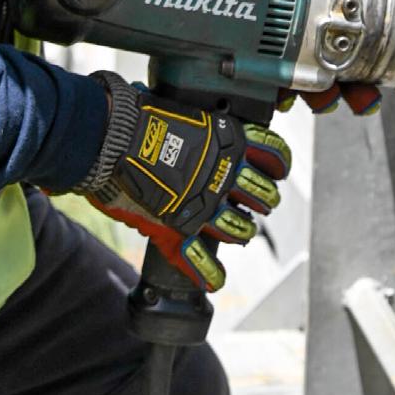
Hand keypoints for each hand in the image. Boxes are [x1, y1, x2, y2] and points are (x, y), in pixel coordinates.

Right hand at [81, 76, 291, 292]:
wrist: (116, 134)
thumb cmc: (142, 117)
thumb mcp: (180, 115)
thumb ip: (193, 125)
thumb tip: (185, 115)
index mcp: (228, 139)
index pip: (272, 151)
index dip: (278, 163)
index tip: (277, 169)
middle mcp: (224, 173)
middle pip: (263, 195)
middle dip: (262, 201)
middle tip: (255, 204)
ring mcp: (204, 202)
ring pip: (240, 227)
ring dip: (241, 232)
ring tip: (238, 232)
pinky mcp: (181, 224)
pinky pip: (203, 257)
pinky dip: (209, 273)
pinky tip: (213, 280)